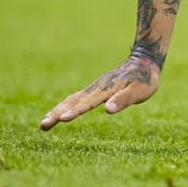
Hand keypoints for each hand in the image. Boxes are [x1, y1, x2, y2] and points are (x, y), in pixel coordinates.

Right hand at [39, 55, 159, 130]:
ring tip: (44, 124)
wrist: (144, 60)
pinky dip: (64, 106)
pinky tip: (58, 113)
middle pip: (73, 101)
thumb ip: (124, 100)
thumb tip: (108, 110)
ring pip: (71, 99)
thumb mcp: (140, 91)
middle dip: (57, 113)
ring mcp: (94, 87)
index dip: (75, 111)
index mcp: (107, 89)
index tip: (62, 119)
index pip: (88, 102)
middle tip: (43, 126)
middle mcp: (97, 88)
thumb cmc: (145, 79)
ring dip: (57, 110)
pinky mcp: (95, 89)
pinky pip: (76, 98)